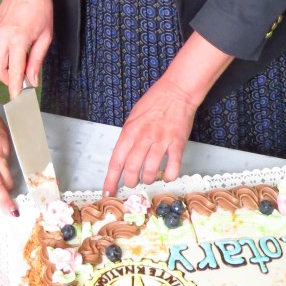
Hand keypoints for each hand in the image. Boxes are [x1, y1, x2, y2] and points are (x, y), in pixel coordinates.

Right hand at [0, 0, 53, 96]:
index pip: (13, 71)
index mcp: (18, 39)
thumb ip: (37, 59)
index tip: (16, 97)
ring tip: (17, 65)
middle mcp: (2, 36)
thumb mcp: (46, 36)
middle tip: (19, 80)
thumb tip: (32, 79)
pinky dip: (1, 54)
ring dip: (3, 66)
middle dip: (6, 78)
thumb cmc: (40, 7)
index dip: (14, 87)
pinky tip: (13, 50)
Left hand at [102, 76, 199, 195]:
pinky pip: (172, 167)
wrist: (177, 91)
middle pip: (131, 168)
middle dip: (130, 182)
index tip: (108, 193)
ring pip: (150, 170)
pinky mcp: (177, 143)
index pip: (116, 161)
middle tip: (132, 183)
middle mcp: (143, 137)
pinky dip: (168, 176)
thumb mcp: (133, 117)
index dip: (111, 180)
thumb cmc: (154, 102)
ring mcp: (161, 141)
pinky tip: (166, 175)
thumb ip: (128, 137)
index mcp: (130, 131)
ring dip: (147, 179)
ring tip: (148, 178)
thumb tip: (123, 157)